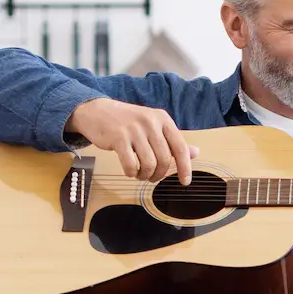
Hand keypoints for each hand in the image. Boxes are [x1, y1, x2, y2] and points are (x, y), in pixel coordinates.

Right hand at [68, 97, 196, 183]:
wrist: (97, 112)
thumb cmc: (127, 123)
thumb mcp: (153, 127)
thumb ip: (173, 141)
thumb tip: (195, 153)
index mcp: (162, 119)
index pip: (180, 147)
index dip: (185, 167)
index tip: (185, 182)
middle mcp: (150, 122)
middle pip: (164, 159)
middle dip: (159, 174)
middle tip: (152, 177)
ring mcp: (134, 129)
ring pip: (149, 164)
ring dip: (145, 175)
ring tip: (140, 174)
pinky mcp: (118, 137)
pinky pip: (131, 165)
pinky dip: (131, 173)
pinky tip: (129, 171)